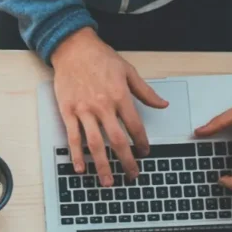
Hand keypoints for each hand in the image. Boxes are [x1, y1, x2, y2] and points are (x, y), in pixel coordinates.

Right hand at [50, 28, 167, 186]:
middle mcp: (103, 106)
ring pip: (96, 144)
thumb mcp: (128, 71)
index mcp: (120, 96)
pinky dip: (77, 155)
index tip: (145, 153)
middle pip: (117, 140)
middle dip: (126, 161)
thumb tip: (162, 105)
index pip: (135, 126)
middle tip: (132, 175)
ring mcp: (84, 111)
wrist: (74, 49)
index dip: (141, 142)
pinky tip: (81, 169)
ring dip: (102, 165)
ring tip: (108, 181)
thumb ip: (145, 91)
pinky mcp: (68, 112)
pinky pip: (73, 138)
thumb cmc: (101, 58)